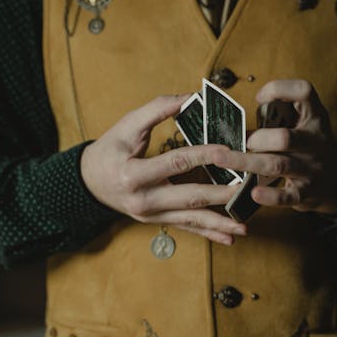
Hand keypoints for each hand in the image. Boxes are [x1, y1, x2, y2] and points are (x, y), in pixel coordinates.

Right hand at [80, 95, 245, 244]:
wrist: (88, 182)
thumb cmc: (109, 150)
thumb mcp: (126, 126)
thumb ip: (156, 109)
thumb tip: (188, 97)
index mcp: (133, 174)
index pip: (176, 163)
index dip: (204, 156)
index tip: (229, 151)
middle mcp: (143, 200)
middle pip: (189, 197)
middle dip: (221, 194)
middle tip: (247, 189)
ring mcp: (150, 215)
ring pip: (191, 219)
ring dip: (220, 224)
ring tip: (244, 227)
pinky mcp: (156, 221)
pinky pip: (186, 228)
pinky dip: (209, 234)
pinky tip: (229, 239)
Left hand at [213, 80, 336, 214]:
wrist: (336, 184)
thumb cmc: (308, 149)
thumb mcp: (303, 127)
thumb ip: (278, 120)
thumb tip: (235, 122)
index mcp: (314, 118)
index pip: (304, 92)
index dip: (280, 90)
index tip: (259, 98)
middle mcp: (315, 141)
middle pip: (285, 137)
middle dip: (258, 139)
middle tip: (242, 142)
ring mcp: (311, 168)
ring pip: (278, 165)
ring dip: (247, 162)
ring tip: (221, 160)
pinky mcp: (306, 192)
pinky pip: (286, 195)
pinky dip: (269, 195)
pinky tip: (252, 192)